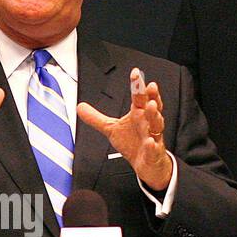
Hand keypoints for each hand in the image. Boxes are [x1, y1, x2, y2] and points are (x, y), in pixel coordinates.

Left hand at [77, 68, 173, 190]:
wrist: (147, 163)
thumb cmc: (132, 143)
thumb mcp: (111, 129)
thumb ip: (96, 118)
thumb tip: (80, 107)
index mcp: (139, 114)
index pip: (140, 97)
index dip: (138, 85)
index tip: (135, 73)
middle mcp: (147, 123)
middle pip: (152, 108)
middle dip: (152, 97)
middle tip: (150, 86)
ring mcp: (153, 137)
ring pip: (157, 125)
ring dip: (154, 115)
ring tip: (151, 106)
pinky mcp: (154, 153)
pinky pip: (154, 149)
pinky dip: (152, 146)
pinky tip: (150, 142)